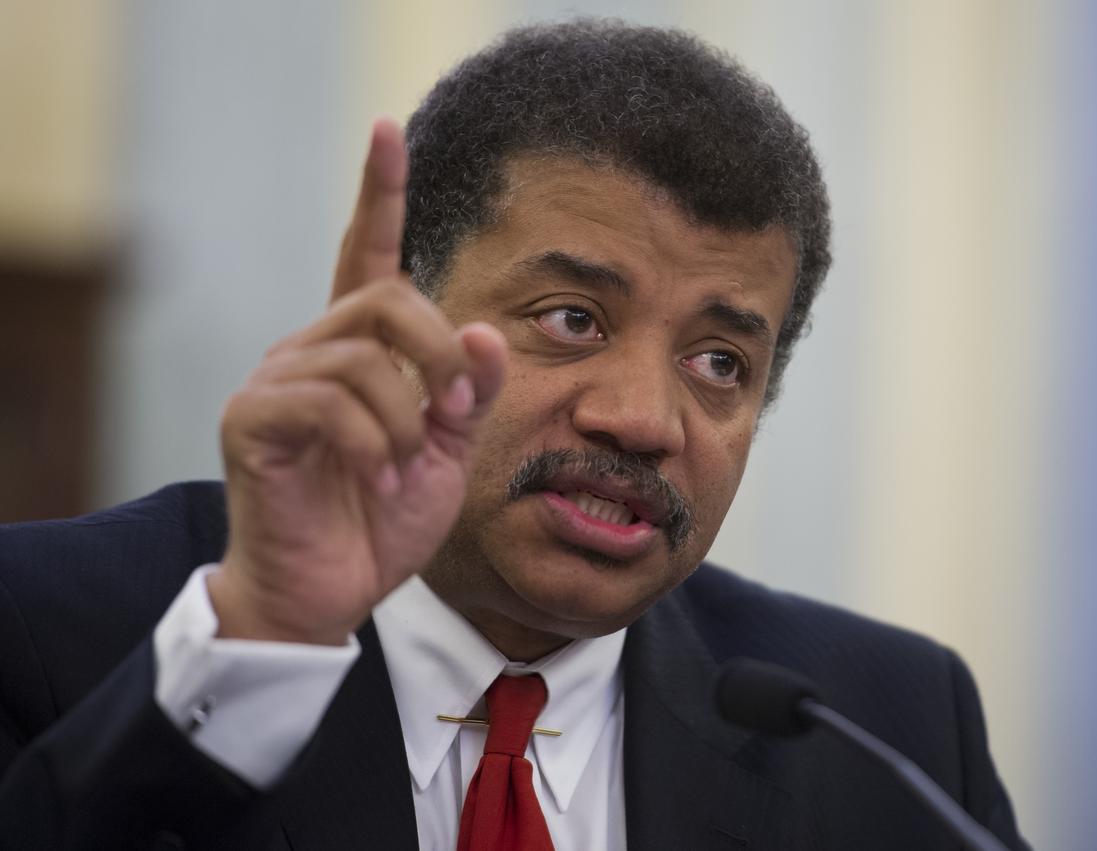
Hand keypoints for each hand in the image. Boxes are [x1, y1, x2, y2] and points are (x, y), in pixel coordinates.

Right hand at [207, 119, 505, 644]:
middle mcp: (311, 350)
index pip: (369, 255)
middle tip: (453, 409)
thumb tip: (482, 329)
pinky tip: (375, 475)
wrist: (328, 593)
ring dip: (405, 415)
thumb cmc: (382, 519)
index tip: (388, 130)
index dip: (380, 194)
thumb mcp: (449, 454)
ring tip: (404, 466)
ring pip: (362, 354)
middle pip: (386, 297)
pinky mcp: (253, 419)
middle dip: (439, 353)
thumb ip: (468, 394)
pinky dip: (370, 440)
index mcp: (359, 351)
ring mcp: (275, 381)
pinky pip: (326, 399)